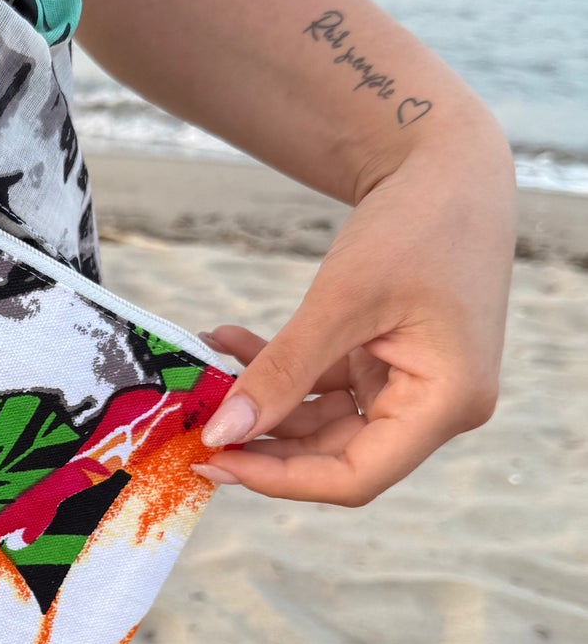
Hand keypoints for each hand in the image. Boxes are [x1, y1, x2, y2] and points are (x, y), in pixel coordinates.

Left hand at [192, 119, 516, 505]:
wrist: (448, 164)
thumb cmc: (415, 223)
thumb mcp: (341, 300)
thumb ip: (283, 373)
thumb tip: (224, 434)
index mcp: (447, 402)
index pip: (356, 477)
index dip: (281, 479)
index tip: (215, 461)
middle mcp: (436, 406)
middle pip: (337, 456)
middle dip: (264, 442)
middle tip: (195, 430)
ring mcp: (412, 386)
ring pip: (322, 422)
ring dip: (263, 399)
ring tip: (206, 368)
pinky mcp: (389, 363)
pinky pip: (324, 385)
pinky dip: (279, 369)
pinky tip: (229, 341)